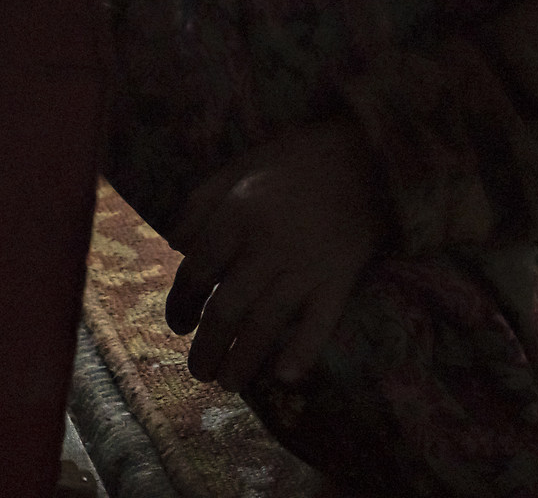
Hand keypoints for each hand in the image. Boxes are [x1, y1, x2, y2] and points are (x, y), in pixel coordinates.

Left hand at [164, 119, 391, 390]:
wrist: (362, 155)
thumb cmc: (292, 160)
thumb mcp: (236, 167)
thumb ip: (200, 203)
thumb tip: (175, 246)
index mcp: (235, 216)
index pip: (197, 273)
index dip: (181, 304)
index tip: (177, 324)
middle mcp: (265, 246)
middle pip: (226, 309)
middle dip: (207, 346)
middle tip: (198, 371)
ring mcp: (304, 265)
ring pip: (266, 324)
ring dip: (242, 359)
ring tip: (227, 382)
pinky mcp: (340, 278)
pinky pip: (320, 323)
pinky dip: (302, 352)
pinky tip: (284, 376)